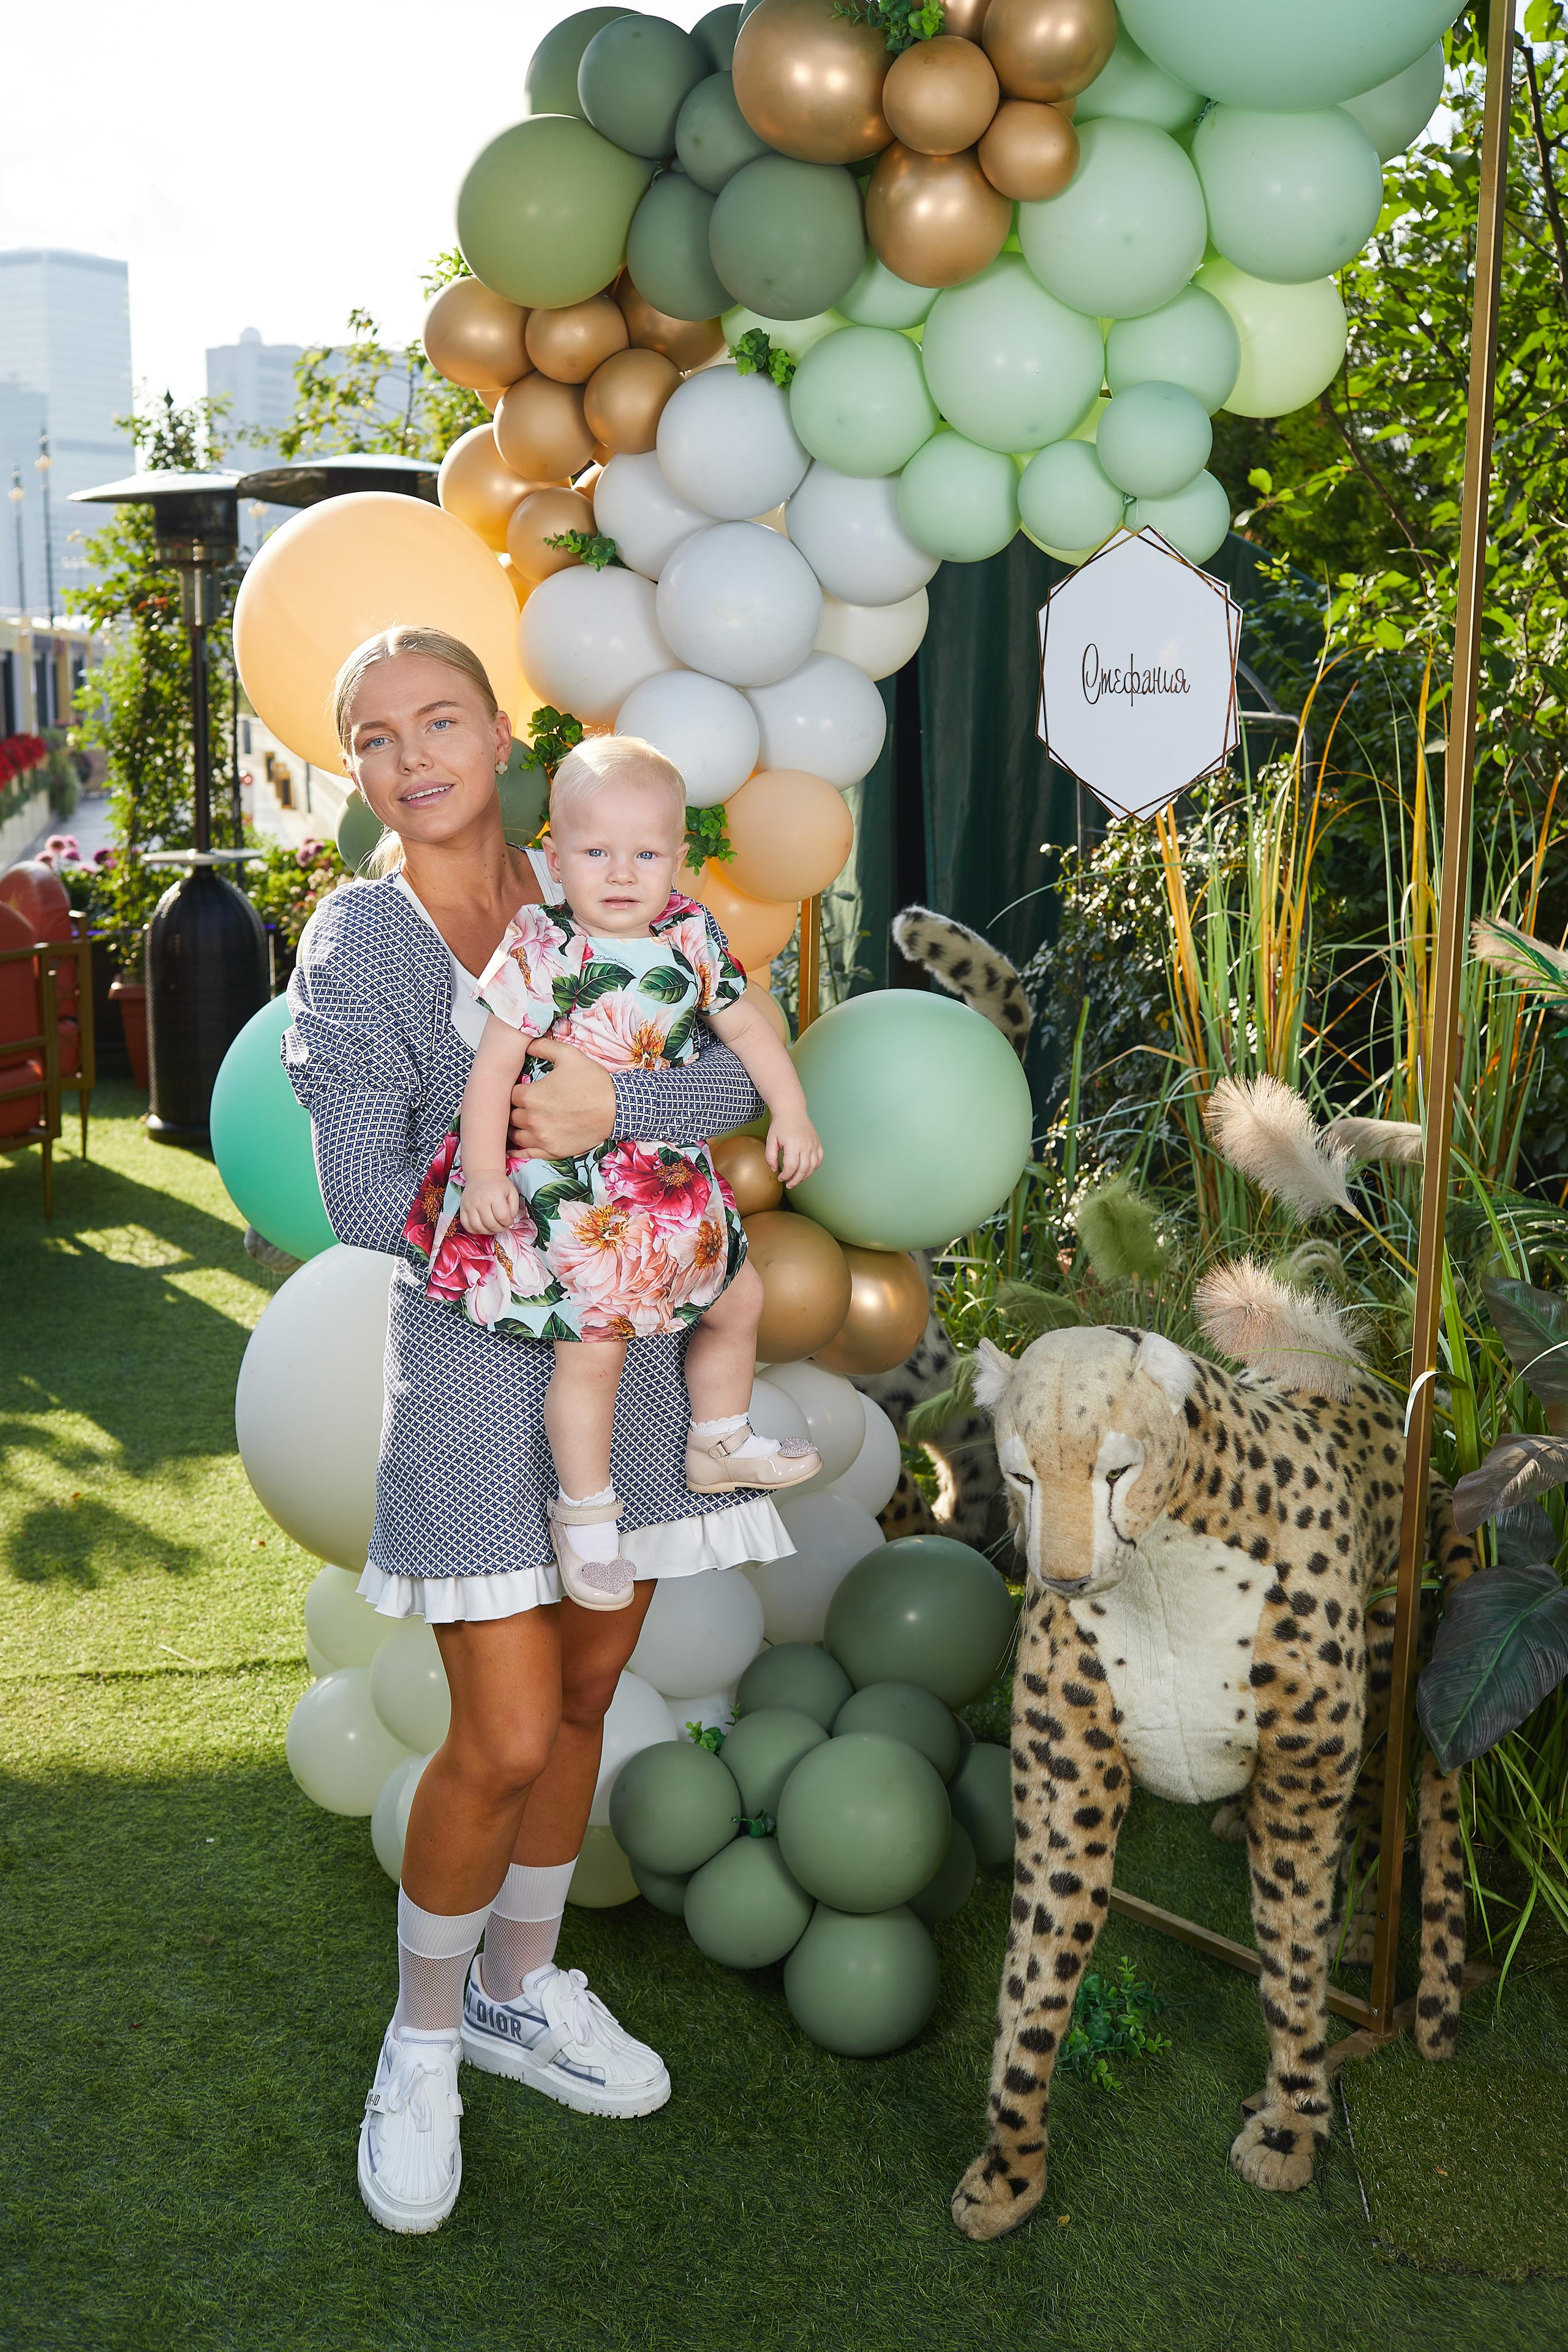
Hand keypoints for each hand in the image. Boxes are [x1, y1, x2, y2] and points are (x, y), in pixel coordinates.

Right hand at [460, 1172, 519, 1234]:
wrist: (482, 1174)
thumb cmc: (498, 1184)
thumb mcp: (512, 1192)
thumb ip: (514, 1208)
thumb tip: (509, 1220)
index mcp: (495, 1195)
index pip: (502, 1217)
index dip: (508, 1223)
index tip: (509, 1221)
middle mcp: (480, 1200)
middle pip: (490, 1224)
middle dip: (499, 1229)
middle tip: (502, 1226)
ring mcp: (469, 1204)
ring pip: (477, 1227)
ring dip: (488, 1231)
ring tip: (493, 1227)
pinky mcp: (462, 1208)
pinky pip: (466, 1225)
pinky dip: (475, 1230)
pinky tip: (482, 1226)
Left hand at [509, 1035, 616, 1161]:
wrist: (617, 1108)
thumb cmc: (592, 1081)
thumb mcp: (568, 1055)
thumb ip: (543, 1047)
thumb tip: (525, 1043)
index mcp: (531, 1096)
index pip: (510, 1094)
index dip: (517, 1090)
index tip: (525, 1088)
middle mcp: (532, 1120)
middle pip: (511, 1114)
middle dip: (517, 1108)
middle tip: (527, 1104)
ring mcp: (542, 1138)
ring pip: (515, 1134)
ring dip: (517, 1127)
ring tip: (524, 1121)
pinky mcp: (552, 1152)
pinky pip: (525, 1154)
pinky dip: (519, 1149)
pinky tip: (516, 1146)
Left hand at [766, 1117, 822, 1188]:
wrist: (792, 1111)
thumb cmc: (780, 1125)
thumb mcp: (770, 1140)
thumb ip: (770, 1156)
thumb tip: (775, 1170)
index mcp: (793, 1144)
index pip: (792, 1167)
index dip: (786, 1176)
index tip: (780, 1178)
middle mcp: (806, 1145)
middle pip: (803, 1170)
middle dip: (795, 1180)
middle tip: (788, 1184)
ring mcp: (813, 1145)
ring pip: (812, 1167)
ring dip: (805, 1176)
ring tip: (796, 1180)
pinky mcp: (817, 1143)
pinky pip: (819, 1160)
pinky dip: (814, 1168)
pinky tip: (806, 1170)